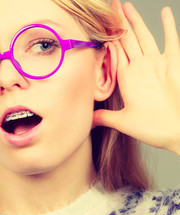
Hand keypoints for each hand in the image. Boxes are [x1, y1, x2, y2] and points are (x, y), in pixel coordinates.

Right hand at [93, 0, 179, 154]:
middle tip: (110, 6)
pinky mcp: (173, 66)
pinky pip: (172, 41)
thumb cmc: (152, 126)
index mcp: (126, 77)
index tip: (100, 22)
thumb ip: (102, 117)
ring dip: (135, 20)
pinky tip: (166, 12)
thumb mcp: (122, 123)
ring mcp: (158, 64)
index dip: (106, 35)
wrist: (177, 130)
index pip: (113, 50)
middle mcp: (140, 66)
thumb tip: (88, 119)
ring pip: (144, 36)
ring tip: (126, 6)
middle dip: (117, 22)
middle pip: (126, 39)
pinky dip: (169, 26)